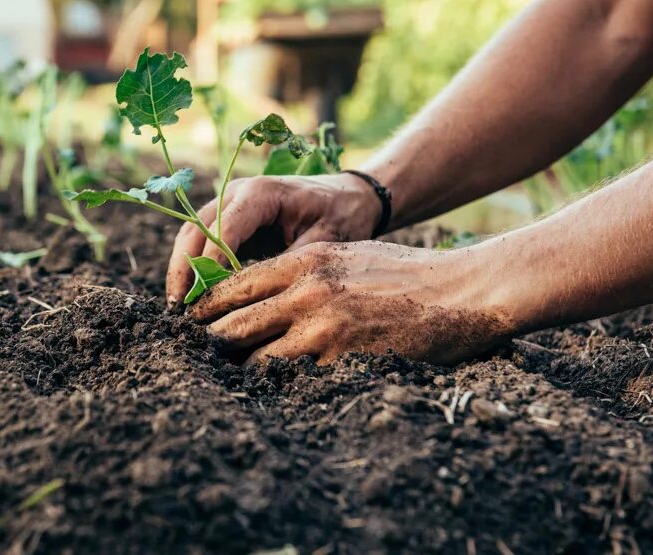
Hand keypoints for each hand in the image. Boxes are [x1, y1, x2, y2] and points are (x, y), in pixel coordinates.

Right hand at [165, 173, 382, 305]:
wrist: (347, 195)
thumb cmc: (340, 214)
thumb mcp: (325, 240)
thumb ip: (290, 264)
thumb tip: (260, 298)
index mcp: (261, 193)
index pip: (223, 228)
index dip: (210, 263)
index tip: (204, 298)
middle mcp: (236, 193)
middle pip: (195, 230)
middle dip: (184, 268)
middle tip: (178, 307)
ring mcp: (228, 203)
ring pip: (190, 235)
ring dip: (182, 269)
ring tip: (177, 306)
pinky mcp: (228, 218)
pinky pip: (201, 241)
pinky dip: (192, 266)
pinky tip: (192, 295)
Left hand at [190, 241, 516, 365]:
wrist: (460, 292)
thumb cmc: (404, 272)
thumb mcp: (344, 255)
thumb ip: (301, 271)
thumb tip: (262, 292)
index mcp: (301, 262)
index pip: (232, 286)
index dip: (206, 309)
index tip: (192, 325)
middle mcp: (303, 292)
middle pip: (231, 326)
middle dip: (212, 346)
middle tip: (198, 361)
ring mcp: (320, 328)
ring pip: (254, 359)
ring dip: (240, 373)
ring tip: (227, 384)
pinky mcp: (341, 360)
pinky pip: (292, 381)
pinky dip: (277, 390)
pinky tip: (270, 397)